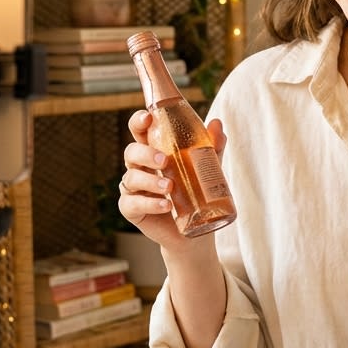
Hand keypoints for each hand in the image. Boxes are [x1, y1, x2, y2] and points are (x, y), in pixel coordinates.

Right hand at [118, 109, 227, 251]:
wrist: (195, 230)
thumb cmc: (196, 192)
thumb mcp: (207, 168)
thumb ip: (211, 147)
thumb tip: (217, 123)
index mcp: (152, 151)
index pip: (139, 131)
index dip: (139, 121)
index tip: (148, 117)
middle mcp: (139, 167)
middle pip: (131, 152)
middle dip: (145, 153)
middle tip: (164, 160)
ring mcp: (133, 188)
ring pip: (131, 177)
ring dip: (150, 181)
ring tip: (170, 187)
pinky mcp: (131, 209)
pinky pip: (133, 203)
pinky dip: (150, 203)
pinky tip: (166, 205)